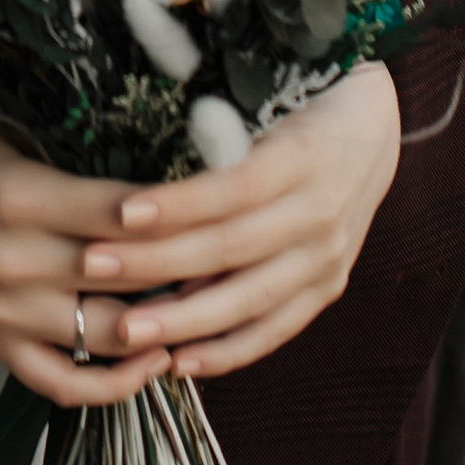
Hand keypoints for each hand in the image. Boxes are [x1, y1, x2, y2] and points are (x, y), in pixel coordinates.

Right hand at [0, 67, 402, 406]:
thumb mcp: (5, 134)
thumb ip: (75, 161)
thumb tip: (159, 172)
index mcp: (24, 195)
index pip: (133, 215)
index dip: (192, 215)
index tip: (239, 202)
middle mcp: (18, 261)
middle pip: (133, 281)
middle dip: (196, 274)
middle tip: (248, 258)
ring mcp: (4, 310)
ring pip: (110, 336)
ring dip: (167, 328)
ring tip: (213, 307)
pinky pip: (63, 381)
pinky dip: (113, 382)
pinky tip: (151, 363)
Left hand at [75, 66, 404, 379]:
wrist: (371, 131)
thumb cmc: (296, 104)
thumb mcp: (264, 102)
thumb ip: (215, 132)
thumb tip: (140, 158)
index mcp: (303, 156)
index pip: (232, 188)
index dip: (177, 204)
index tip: (119, 212)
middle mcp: (320, 212)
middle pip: (231, 248)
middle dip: (156, 263)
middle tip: (93, 268)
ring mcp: (328, 257)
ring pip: (249, 299)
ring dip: (183, 319)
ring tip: (126, 331)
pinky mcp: (328, 288)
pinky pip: (275, 330)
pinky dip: (228, 351)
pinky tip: (180, 363)